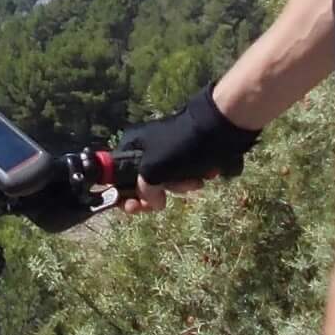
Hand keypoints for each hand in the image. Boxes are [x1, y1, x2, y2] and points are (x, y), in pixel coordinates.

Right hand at [116, 87, 260, 212]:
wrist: (218, 128)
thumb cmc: (180, 146)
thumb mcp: (154, 169)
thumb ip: (145, 190)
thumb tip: (153, 204)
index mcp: (131, 145)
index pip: (116, 175)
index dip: (122, 194)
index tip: (132, 207)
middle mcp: (144, 148)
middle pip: (141, 182)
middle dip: (155, 193)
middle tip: (161, 203)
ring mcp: (165, 152)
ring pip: (164, 181)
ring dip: (178, 186)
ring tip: (193, 181)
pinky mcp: (183, 156)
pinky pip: (180, 176)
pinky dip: (189, 179)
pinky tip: (202, 176)